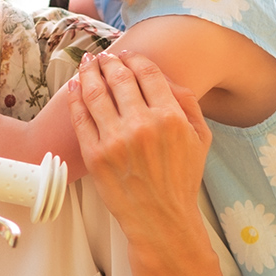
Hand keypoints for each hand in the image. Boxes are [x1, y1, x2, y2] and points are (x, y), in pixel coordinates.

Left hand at [66, 52, 211, 247]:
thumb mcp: (201, 138)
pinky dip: (75, 97)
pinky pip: (80, 117)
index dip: (135, 59)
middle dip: (109, 62)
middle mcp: (142, 125)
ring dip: (89, 72)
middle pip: (119, 78)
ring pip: (95, 93)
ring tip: (87, 63)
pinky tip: (75, 86)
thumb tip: (163, 75)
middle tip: (104, 56)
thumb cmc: (181, 179)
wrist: (161, 220)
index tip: (128, 55)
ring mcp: (116, 140)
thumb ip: (187, 102)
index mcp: (171, 117)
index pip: (147, 73)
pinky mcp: (95, 155)